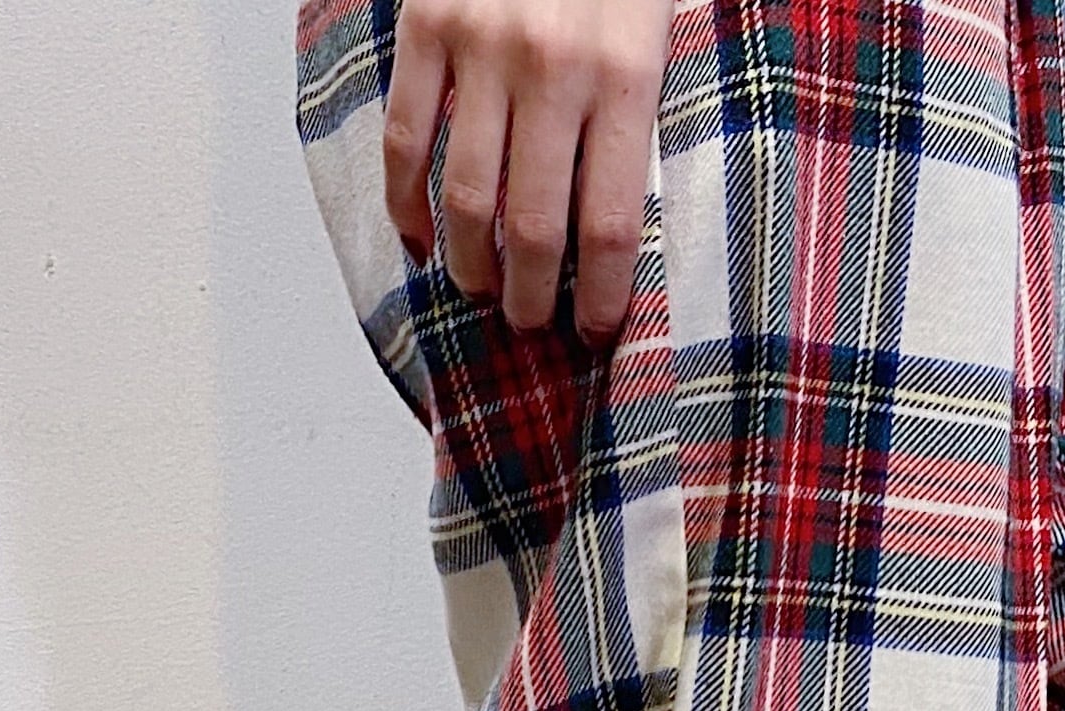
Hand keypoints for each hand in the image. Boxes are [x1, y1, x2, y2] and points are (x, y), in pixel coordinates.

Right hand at [383, 0, 668, 344]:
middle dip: (531, 295)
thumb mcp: (660, 25)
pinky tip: (420, 236)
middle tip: (530, 321)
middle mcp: (553, 68)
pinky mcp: (426, 25)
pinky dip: (406, 201)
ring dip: (469, 262)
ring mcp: (482, 47)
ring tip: (479, 289)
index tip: (593, 328)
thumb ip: (642, 112)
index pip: (611, 225)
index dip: (600, 296)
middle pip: (535, 227)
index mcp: (626, 75)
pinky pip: (404, 136)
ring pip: (466, 197)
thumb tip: (623, 225)